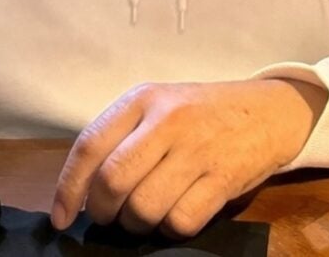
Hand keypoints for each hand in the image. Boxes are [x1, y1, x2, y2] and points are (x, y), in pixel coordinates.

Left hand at [52, 79, 326, 238]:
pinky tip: (176, 215)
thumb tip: (83, 189)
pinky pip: (180, 222)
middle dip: (103, 211)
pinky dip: (171, 229)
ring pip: (143, 207)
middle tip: (111, 217)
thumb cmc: (201, 112)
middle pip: (112, 181)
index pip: (90, 144)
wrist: (266, 111)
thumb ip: (123, 137)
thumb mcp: (158, 107)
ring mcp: (196, 149)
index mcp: (142, 99)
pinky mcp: (223, 178)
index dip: (68, 187)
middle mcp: (166, 121)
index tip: (61, 218)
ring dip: (136, 225)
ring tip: (145, 216)